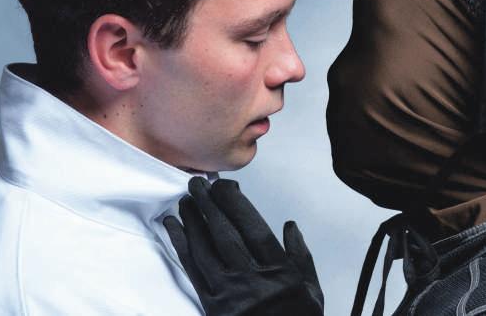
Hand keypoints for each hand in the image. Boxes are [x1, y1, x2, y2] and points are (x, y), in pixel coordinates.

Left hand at [164, 177, 323, 315]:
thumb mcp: (312, 292)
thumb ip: (302, 257)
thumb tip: (289, 227)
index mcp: (280, 275)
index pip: (254, 230)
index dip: (237, 204)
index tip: (226, 186)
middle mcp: (253, 283)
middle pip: (226, 235)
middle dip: (209, 205)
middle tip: (197, 183)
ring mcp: (230, 297)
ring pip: (205, 250)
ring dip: (192, 221)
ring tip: (185, 200)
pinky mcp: (212, 308)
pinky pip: (193, 271)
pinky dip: (181, 246)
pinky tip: (173, 228)